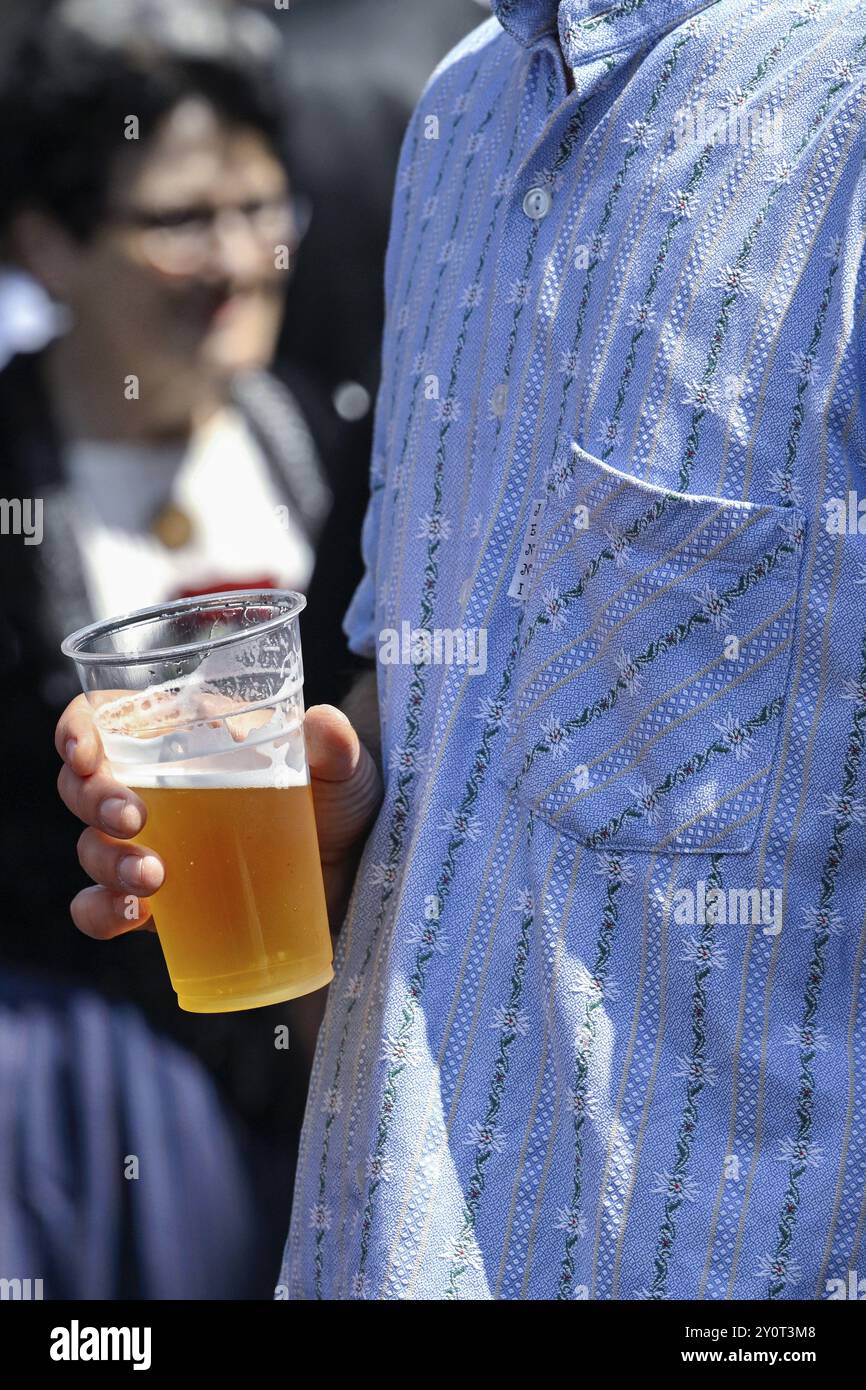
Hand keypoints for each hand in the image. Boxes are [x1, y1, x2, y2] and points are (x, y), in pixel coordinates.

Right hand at [55, 696, 382, 939]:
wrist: (358, 885)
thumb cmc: (342, 810)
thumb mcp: (345, 773)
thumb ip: (335, 747)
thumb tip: (323, 722)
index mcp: (185, 739)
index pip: (105, 719)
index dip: (77, 729)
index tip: (86, 754)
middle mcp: (157, 789)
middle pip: (83, 783)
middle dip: (93, 800)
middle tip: (133, 820)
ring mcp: (153, 847)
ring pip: (91, 846)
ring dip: (106, 861)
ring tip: (154, 878)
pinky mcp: (159, 903)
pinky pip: (102, 908)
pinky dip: (102, 912)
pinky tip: (130, 916)